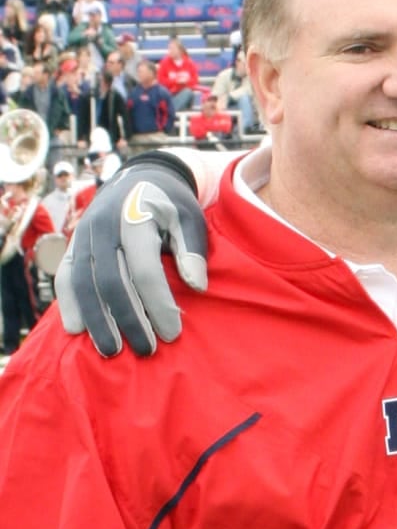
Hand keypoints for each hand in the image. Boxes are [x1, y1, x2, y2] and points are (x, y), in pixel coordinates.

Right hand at [55, 153, 208, 356]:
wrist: (140, 178)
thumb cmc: (171, 205)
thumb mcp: (190, 219)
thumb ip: (192, 251)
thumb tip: (197, 287)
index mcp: (136, 217)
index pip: (144, 269)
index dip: (158, 303)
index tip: (173, 332)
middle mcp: (103, 227)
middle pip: (111, 282)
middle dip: (128, 320)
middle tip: (146, 350)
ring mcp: (83, 236)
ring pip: (83, 284)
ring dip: (96, 320)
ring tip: (111, 350)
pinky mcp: (73, 246)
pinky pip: (65, 278)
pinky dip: (70, 304)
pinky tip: (77, 330)